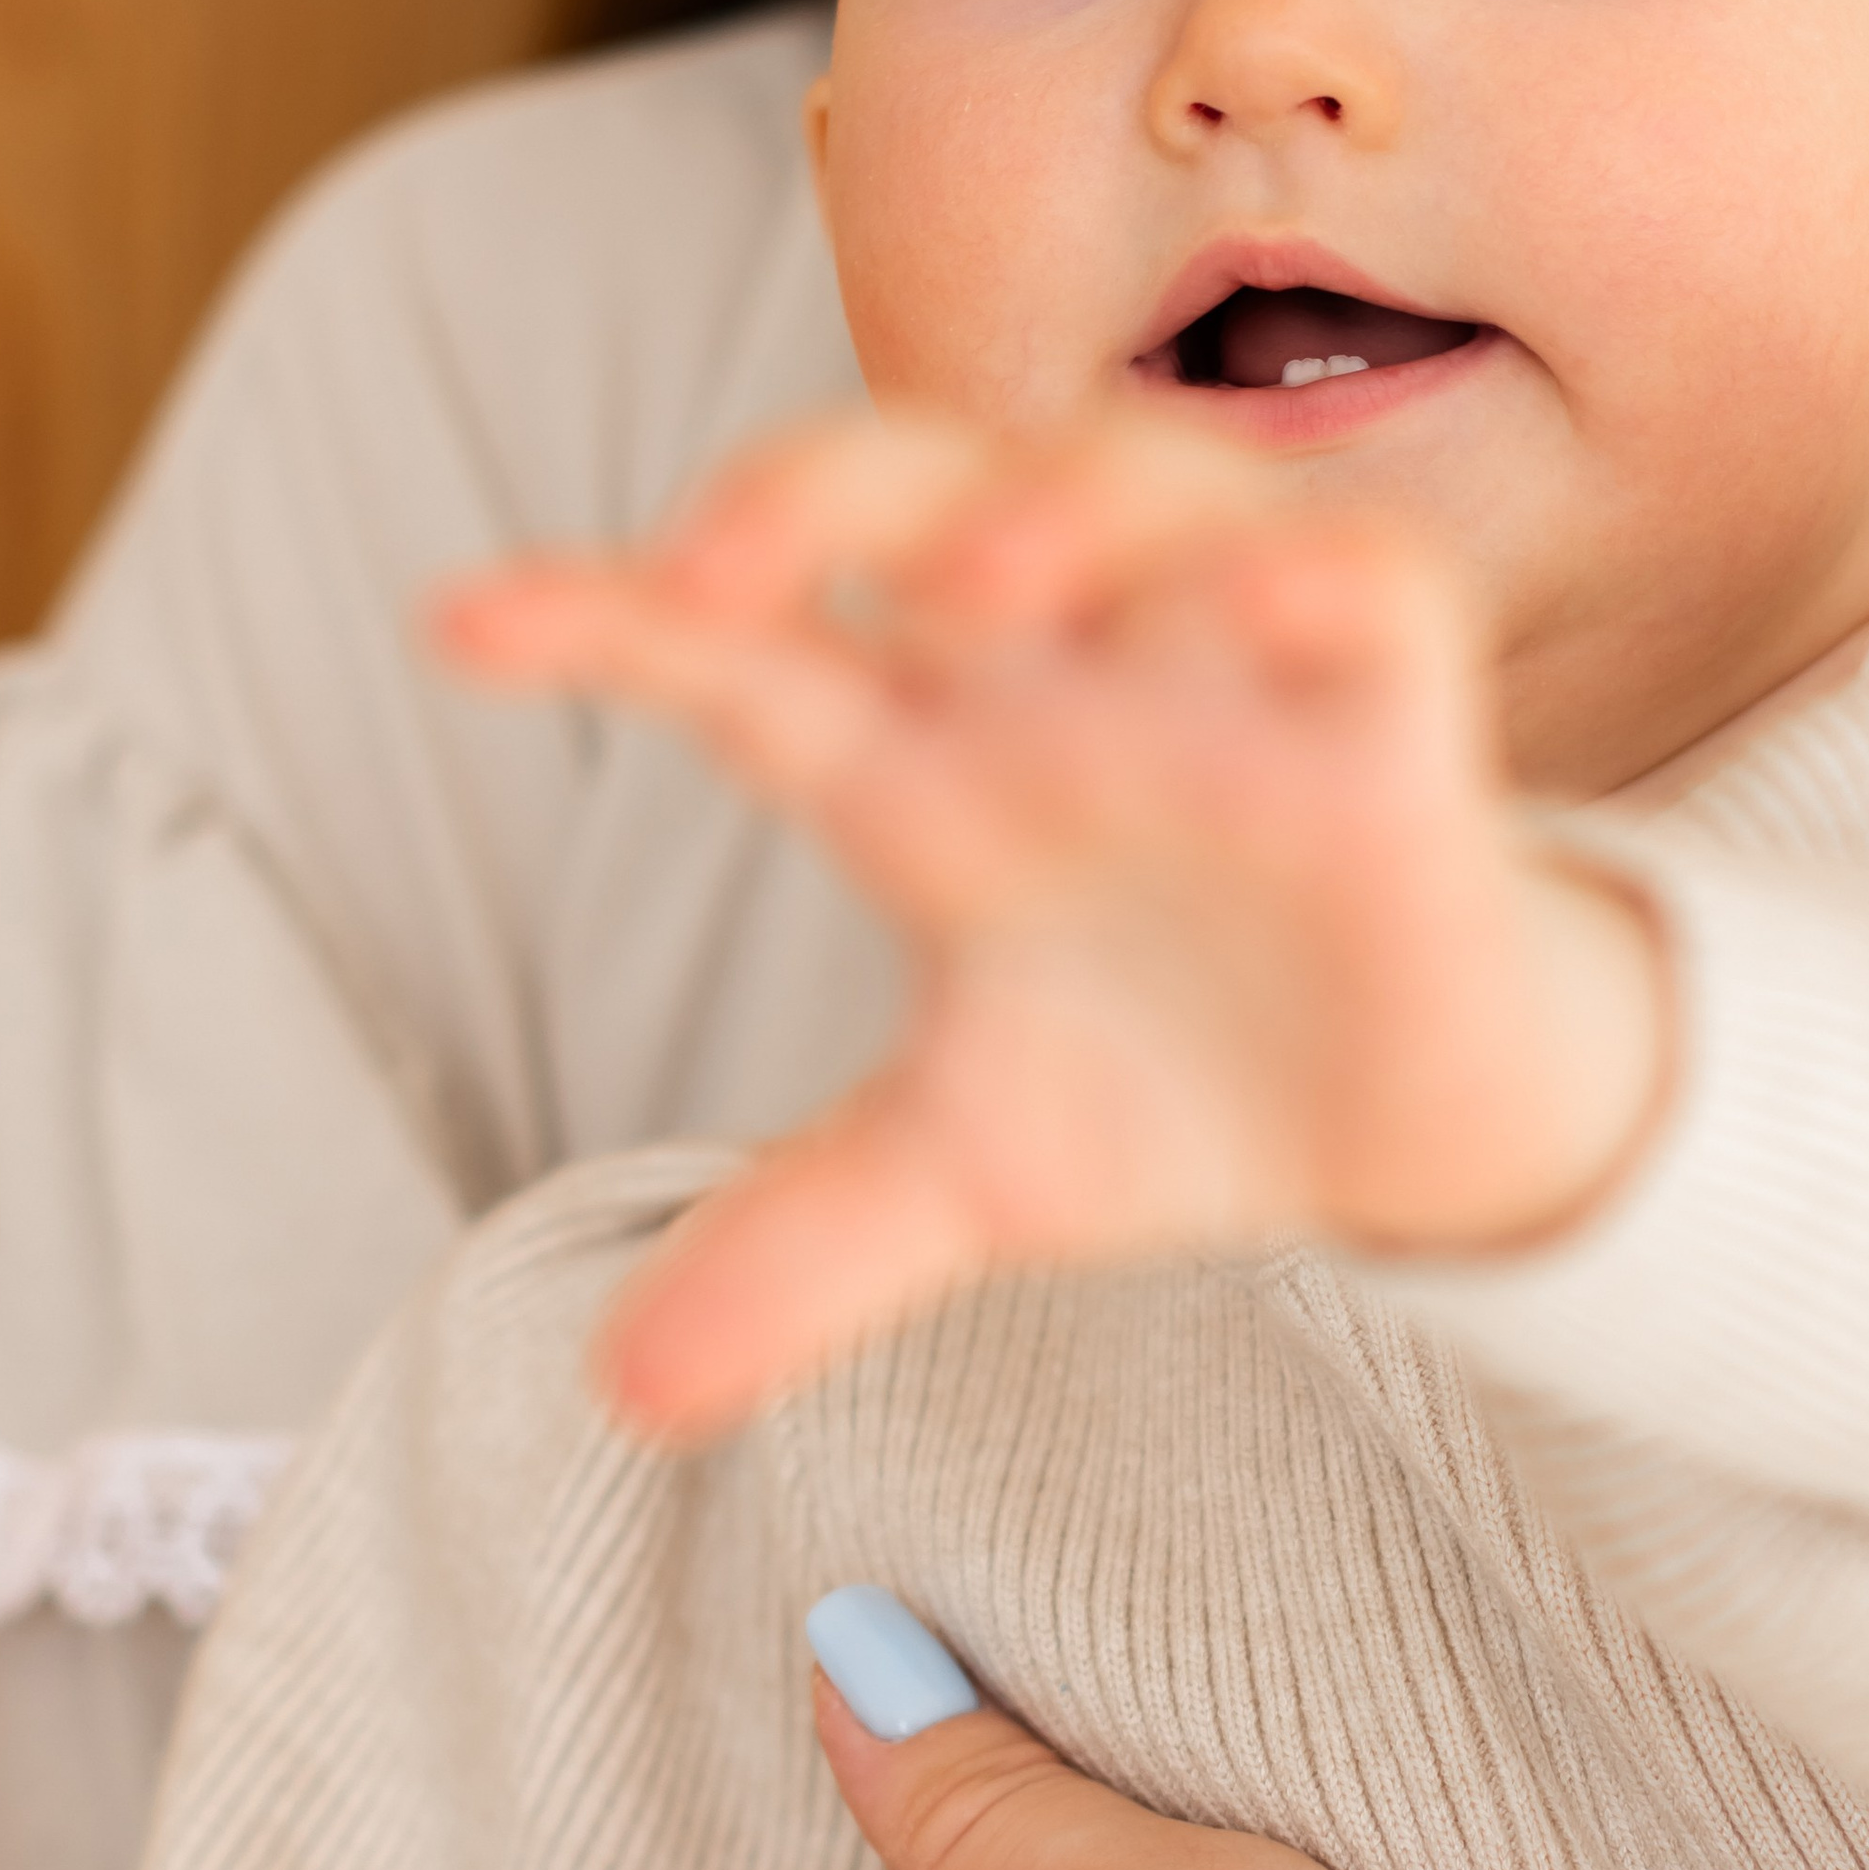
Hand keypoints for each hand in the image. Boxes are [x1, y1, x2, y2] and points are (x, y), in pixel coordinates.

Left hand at [437, 412, 1669, 1434]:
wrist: (1404, 1131)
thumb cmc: (1163, 1081)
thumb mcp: (964, 1175)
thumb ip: (800, 1247)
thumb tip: (625, 1387)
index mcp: (920, 757)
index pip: (743, 652)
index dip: (606, 621)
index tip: (464, 626)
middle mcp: (1055, 677)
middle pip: (916, 494)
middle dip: (812, 494)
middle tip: (718, 567)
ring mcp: (1223, 675)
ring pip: (1137, 483)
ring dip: (1055, 505)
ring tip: (978, 584)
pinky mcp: (1392, 715)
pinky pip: (1370, 581)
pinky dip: (1319, 571)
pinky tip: (1263, 596)